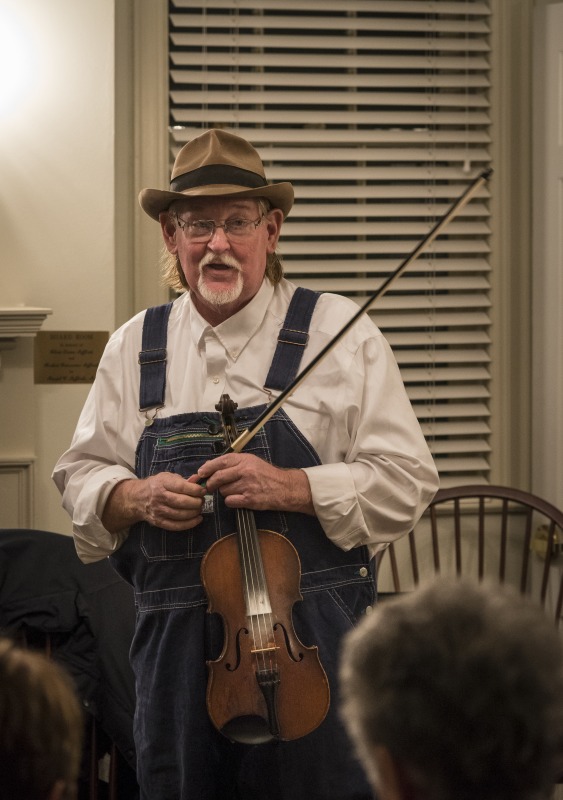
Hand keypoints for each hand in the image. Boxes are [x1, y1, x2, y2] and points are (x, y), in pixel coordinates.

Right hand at [102, 472, 206, 532]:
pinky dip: (189, 524)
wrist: (138, 498)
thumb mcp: (168, 477)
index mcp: (162, 483)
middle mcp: (159, 497)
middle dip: (196, 502)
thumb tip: (199, 480)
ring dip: (194, 512)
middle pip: (182, 502)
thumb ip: (184, 480)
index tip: (203, 491)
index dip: (195, 490)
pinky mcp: (159, 522)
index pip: (181, 487)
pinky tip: (197, 519)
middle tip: (202, 500)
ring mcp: (158, 511)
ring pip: (181, 515)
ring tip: (199, 508)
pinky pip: (176, 526)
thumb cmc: (157, 485)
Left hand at [197, 453, 313, 514]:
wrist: (286, 488)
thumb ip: (232, 463)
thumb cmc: (267, 475)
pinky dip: (231, 502)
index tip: (200, 474)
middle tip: (210, 487)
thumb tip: (209, 466)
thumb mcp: (251, 462)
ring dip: (225, 493)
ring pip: (223, 491)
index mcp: (245, 459)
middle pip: (218, 477)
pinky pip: (230, 501)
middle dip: (211, 484)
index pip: (220, 462)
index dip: (207, 468)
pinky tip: (239, 499)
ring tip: (236, 491)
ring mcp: (247, 485)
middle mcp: (245, 470)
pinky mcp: (250, 499)